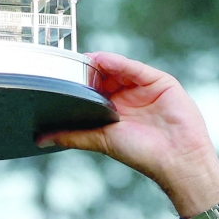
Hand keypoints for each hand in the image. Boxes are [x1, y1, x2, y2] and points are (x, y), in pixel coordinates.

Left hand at [38, 53, 218, 215]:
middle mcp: (128, 97)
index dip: (77, 83)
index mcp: (114, 111)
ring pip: (118, 69)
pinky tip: (102, 61)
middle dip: (86, 71)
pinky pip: (136, 68)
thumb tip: (41, 139)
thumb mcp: (101, 141)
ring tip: (81, 61)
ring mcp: (144, 87)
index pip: (92, 90)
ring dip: (99, 64)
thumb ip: (73, 135)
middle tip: (66, 64)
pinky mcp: (159, 81)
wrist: (177, 158)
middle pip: (104, 76)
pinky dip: (119, 63)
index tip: (58, 76)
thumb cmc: (142, 154)